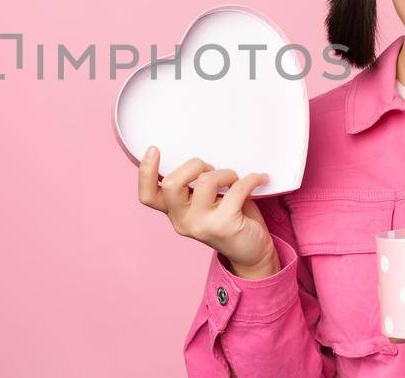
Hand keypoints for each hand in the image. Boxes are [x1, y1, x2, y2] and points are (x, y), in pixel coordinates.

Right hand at [135, 146, 277, 277]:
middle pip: (172, 184)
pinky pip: (237, 189)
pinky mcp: (225, 225)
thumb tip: (203, 159)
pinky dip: (251, 179)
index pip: (148, 196)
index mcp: (174, 213)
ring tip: (235, 179)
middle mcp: (183, 221)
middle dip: (194, 165)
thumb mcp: (205, 205)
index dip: (145, 172)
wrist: (253, 253)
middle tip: (212, 169)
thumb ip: (195, 188)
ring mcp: (202, 225)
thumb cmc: (229, 220)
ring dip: (225, 173)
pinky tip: (260, 179)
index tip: (154, 150)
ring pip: (206, 181)